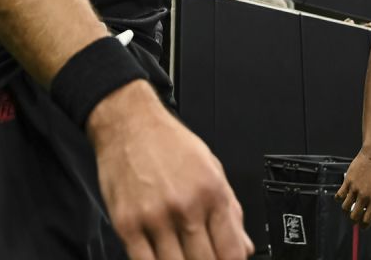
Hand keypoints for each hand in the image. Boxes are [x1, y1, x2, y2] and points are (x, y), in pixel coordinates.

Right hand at [89, 82, 253, 259]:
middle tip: (202, 257)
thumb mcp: (212, 168)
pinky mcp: (127, 223)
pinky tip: (159, 257)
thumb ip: (231, 211)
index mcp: (213, 193)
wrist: (129, 123)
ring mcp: (155, 217)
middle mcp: (186, 206)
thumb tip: (244, 246)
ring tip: (182, 255)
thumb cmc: (169, 142)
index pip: (231, 252)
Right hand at [335, 152, 370, 226]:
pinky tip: (341, 197)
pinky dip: (338, 198)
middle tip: (353, 219)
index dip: (363, 226)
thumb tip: (368, 214)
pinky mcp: (347, 182)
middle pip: (354, 216)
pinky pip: (339, 195)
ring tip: (347, 208)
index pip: (367, 219)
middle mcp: (364, 196)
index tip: (362, 226)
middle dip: (353, 221)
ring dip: (345, 210)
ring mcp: (354, 189)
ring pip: (345, 207)